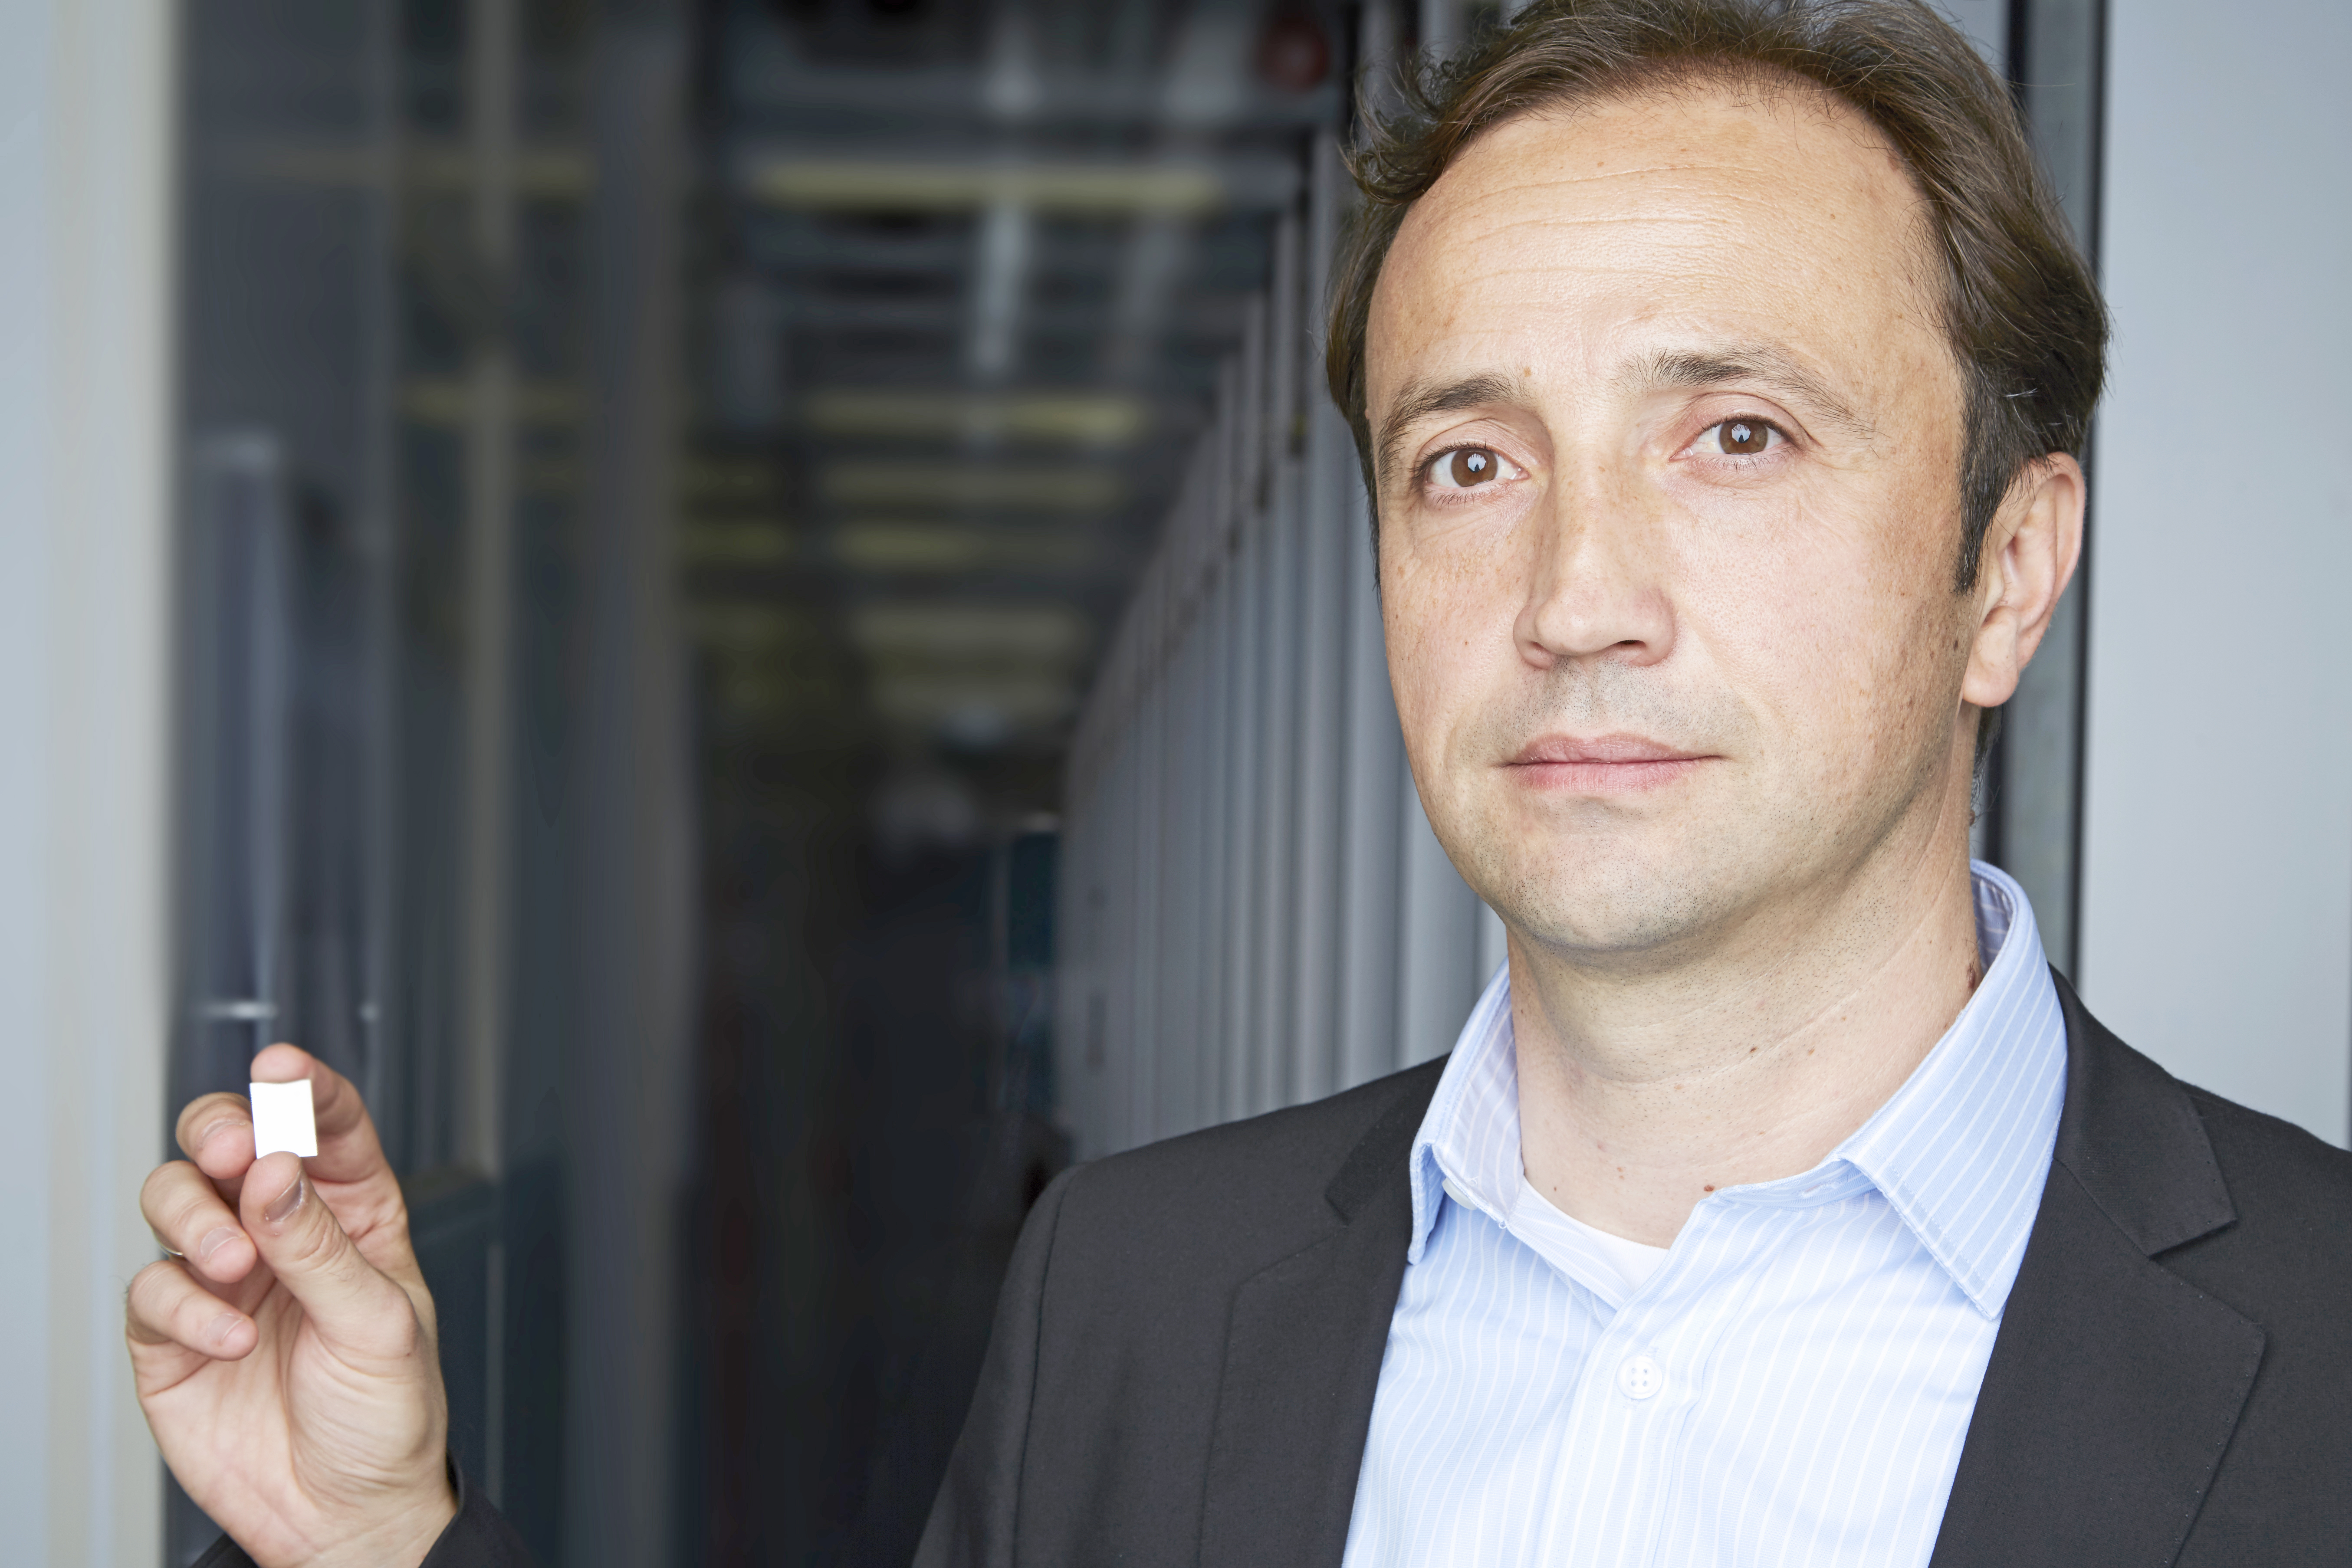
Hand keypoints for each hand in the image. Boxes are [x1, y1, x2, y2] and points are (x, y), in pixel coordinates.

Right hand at [127, 1045, 458, 1567]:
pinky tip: (231, 1339)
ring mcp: (223, 1277)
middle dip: (218, 1129)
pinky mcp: (172, 1332)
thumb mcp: (381, 1323)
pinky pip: (153, 1290)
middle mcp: (281, 1230)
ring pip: (174, 1201)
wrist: (346, 1511)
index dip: (303, 1088)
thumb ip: (324, 1246)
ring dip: (195, 1219)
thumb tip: (274, 1173)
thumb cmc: (387, 1413)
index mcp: (352, 1212)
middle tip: (228, 1149)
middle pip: (225, 1142)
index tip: (282, 1065)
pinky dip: (186, 1307)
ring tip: (238, 1264)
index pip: (326, 1127)